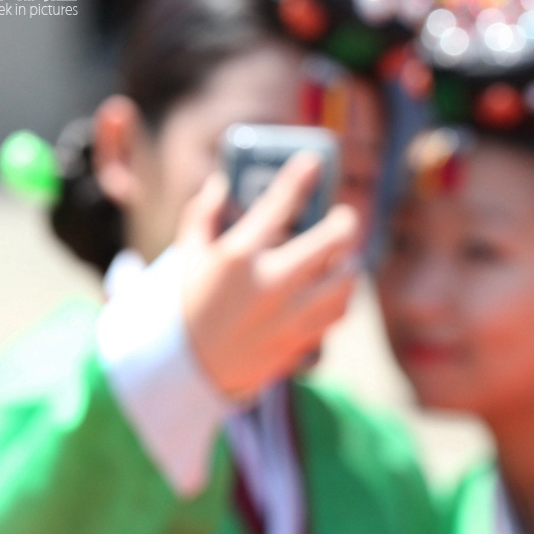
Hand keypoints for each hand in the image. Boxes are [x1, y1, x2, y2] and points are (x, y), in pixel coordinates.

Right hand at [177, 153, 359, 400]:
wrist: (188, 371)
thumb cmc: (186, 307)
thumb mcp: (187, 256)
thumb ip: (203, 214)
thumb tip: (221, 183)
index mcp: (240, 256)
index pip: (279, 204)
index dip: (301, 176)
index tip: (313, 162)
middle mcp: (273, 285)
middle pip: (336, 240)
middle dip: (345, 222)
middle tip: (343, 218)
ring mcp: (292, 317)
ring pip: (348, 281)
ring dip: (347, 265)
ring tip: (338, 259)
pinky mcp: (303, 343)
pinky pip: (338, 315)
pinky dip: (339, 300)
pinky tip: (329, 293)